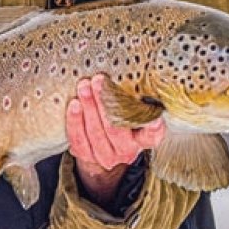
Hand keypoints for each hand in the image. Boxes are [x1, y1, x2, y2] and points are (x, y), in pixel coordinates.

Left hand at [66, 75, 165, 207]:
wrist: (101, 146)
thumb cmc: (119, 120)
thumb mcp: (132, 112)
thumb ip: (133, 100)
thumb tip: (127, 73)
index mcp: (142, 140)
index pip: (151, 135)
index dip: (153, 129)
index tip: (154, 119)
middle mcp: (126, 151)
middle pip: (116, 128)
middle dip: (105, 101)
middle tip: (98, 80)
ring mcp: (105, 156)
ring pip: (96, 132)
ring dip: (89, 106)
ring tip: (84, 86)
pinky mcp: (86, 156)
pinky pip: (79, 138)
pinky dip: (75, 120)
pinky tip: (74, 104)